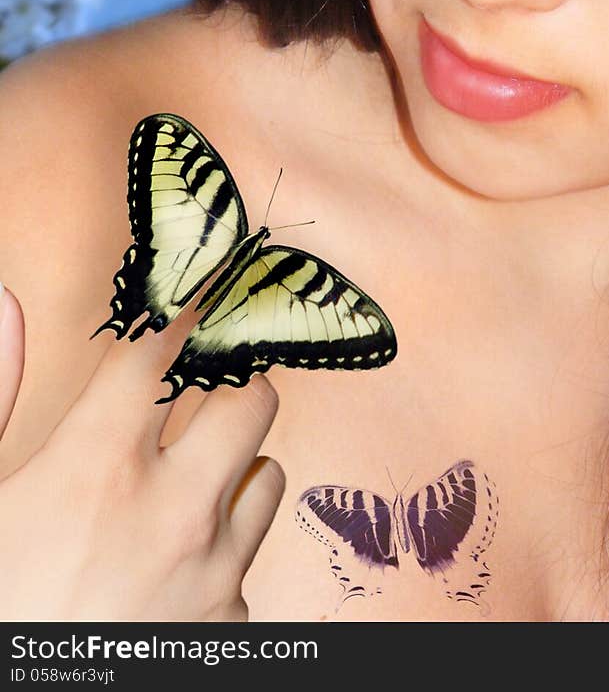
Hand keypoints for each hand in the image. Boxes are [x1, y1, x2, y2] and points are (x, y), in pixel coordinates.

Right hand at [0, 283, 284, 621]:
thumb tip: (9, 305)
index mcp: (99, 469)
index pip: (163, 351)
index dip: (180, 316)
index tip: (197, 297)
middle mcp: (173, 511)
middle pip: (251, 399)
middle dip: (230, 385)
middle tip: (205, 390)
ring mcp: (214, 573)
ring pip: (268, 474)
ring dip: (236, 468)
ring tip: (189, 481)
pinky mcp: (233, 626)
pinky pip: (251, 560)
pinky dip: (224, 551)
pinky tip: (178, 566)